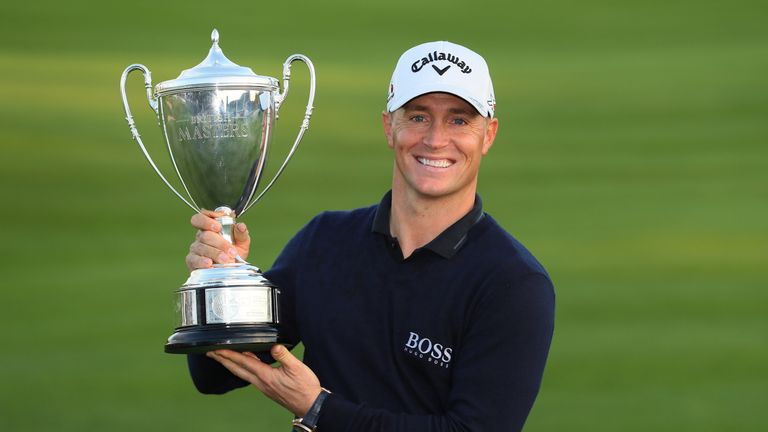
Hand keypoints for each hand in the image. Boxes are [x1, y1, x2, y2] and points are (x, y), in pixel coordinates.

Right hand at [186, 209, 250, 270]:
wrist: (231, 271)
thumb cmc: (234, 254)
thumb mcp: (242, 243)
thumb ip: (241, 233)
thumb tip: (240, 226)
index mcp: (210, 228)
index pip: (201, 218)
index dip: (207, 220)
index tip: (218, 227)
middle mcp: (201, 237)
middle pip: (205, 235)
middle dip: (220, 243)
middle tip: (231, 251)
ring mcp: (195, 248)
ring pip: (201, 247)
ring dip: (215, 253)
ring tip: (226, 260)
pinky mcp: (192, 261)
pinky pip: (194, 259)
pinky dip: (202, 261)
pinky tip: (210, 264)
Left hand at [207, 345, 321, 416]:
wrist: (310, 405)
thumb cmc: (304, 388)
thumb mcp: (297, 368)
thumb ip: (284, 355)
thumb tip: (274, 346)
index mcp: (265, 376)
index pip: (243, 362)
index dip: (230, 355)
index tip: (218, 349)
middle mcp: (261, 382)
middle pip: (237, 369)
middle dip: (223, 360)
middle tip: (210, 352)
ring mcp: (263, 386)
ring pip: (242, 373)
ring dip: (230, 364)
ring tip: (221, 358)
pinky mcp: (267, 388)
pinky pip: (249, 376)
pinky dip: (242, 368)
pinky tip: (243, 365)